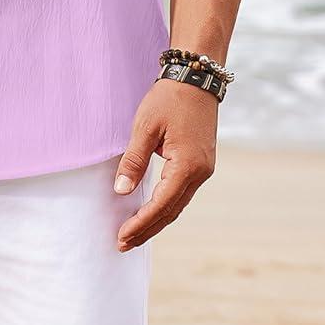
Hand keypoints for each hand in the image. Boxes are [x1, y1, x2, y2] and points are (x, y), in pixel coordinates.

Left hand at [112, 78, 218, 250]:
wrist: (196, 79)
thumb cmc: (168, 99)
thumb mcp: (145, 127)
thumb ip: (133, 160)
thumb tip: (121, 191)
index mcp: (187, 165)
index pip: (161, 204)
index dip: (141, 223)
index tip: (122, 237)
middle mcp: (200, 173)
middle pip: (171, 211)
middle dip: (147, 229)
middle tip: (123, 244)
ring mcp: (203, 170)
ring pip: (178, 204)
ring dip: (157, 221)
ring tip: (134, 235)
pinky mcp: (201, 164)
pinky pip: (182, 192)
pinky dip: (165, 206)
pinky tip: (152, 212)